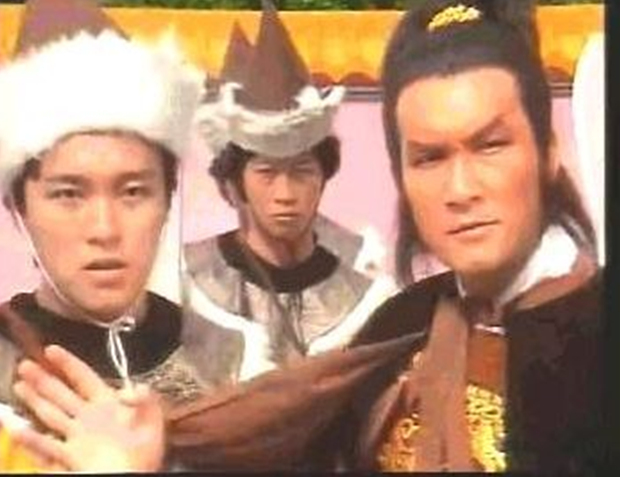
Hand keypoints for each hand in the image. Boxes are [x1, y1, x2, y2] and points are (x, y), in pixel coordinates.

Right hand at [12, 344, 165, 471]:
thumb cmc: (144, 451)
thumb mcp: (152, 418)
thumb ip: (144, 399)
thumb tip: (132, 389)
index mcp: (108, 405)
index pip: (85, 378)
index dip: (68, 363)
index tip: (51, 350)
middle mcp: (89, 419)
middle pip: (61, 394)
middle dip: (43, 379)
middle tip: (25, 365)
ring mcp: (77, 439)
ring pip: (50, 415)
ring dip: (34, 400)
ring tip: (18, 385)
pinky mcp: (70, 460)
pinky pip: (45, 448)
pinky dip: (29, 439)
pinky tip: (16, 428)